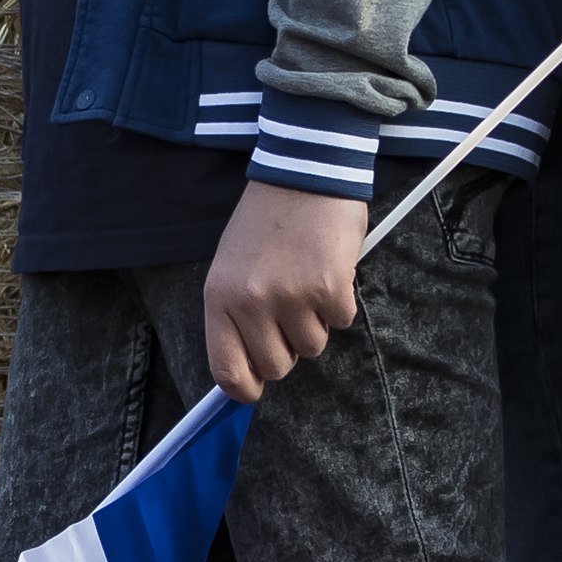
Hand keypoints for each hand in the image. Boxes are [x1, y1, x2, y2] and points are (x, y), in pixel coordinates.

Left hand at [203, 179, 365, 401]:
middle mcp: (251, 302)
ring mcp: (291, 297)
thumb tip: (251, 367)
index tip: (256, 387)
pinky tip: (329, 269)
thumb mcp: (233, 265)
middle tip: (292, 313)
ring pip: (313, 347)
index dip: (245, 389)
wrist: (304, 172)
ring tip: (308, 280)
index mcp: (219, 297)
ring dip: (317, 322)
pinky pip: (342, 322)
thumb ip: (236, 313)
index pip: (226, 370)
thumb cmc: (267, 221)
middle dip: (289, 348)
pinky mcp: (329, 288)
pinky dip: (341, 302)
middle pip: (277, 366)